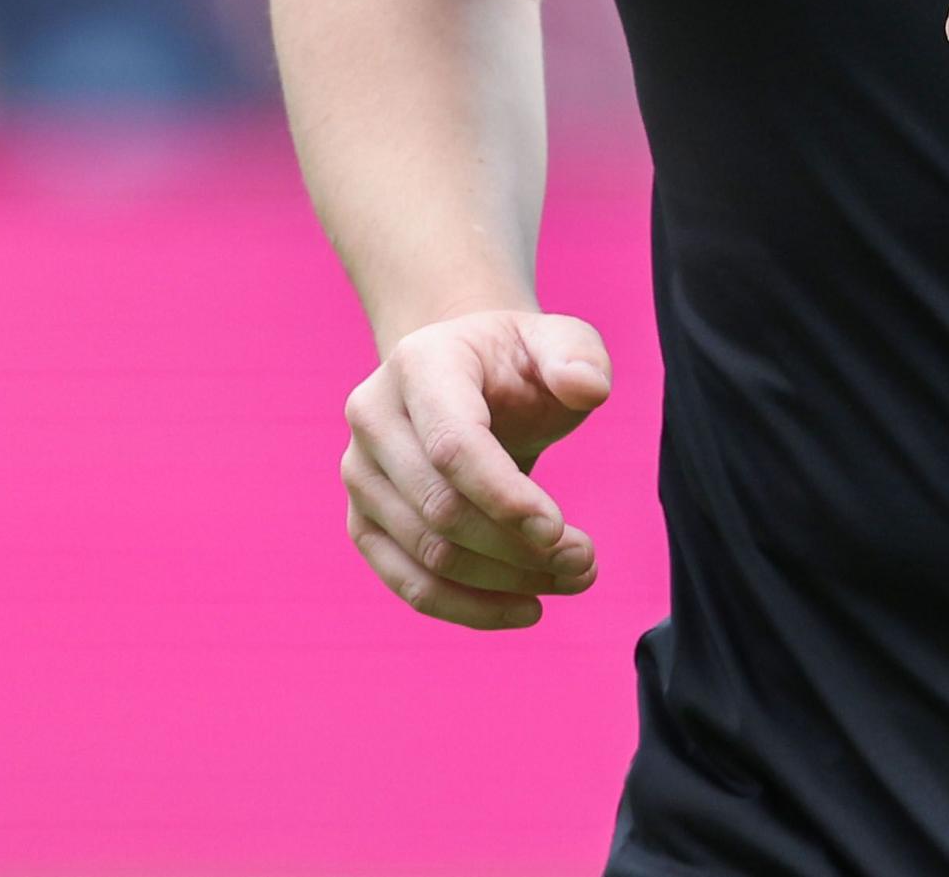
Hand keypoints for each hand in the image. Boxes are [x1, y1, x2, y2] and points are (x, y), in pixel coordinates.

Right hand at [340, 310, 610, 630]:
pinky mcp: (364, 522)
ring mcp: (360, 474)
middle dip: (517, 547)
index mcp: (419, 364)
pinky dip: (469, 607)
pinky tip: (526, 607)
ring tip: (572, 578)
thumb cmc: (517, 363)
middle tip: (585, 561)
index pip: (452, 445)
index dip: (504, 496)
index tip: (559, 531)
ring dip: (505, 581)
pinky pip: (409, 583)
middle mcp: (373, 417)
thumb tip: (587, 388)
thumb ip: (579, 356)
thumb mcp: (559, 341)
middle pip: (440, 508)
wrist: (468, 378)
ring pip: (427, 553)